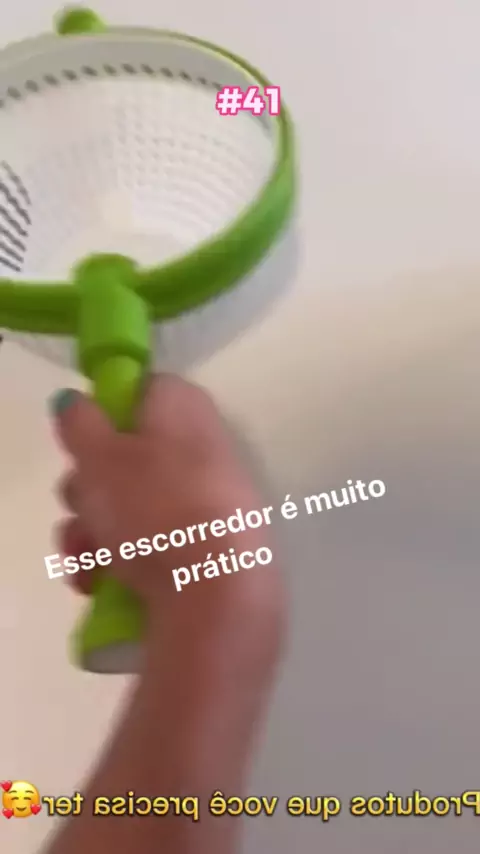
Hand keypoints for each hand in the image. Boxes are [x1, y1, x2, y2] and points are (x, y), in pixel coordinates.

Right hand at [51, 374, 285, 664]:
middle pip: (128, 455)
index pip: (142, 391)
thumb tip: (77, 402)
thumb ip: (80, 423)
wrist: (217, 592)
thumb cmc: (155, 506)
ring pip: (132, 507)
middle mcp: (203, 448)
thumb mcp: (100, 456)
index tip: (84, 446)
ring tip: (86, 559)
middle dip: (89, 489)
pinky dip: (121, 562)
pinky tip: (100, 584)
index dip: (104, 415)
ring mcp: (209, 501)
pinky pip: (153, 545)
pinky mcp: (208, 549)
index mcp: (185, 409)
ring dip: (94, 533)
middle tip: (82, 507)